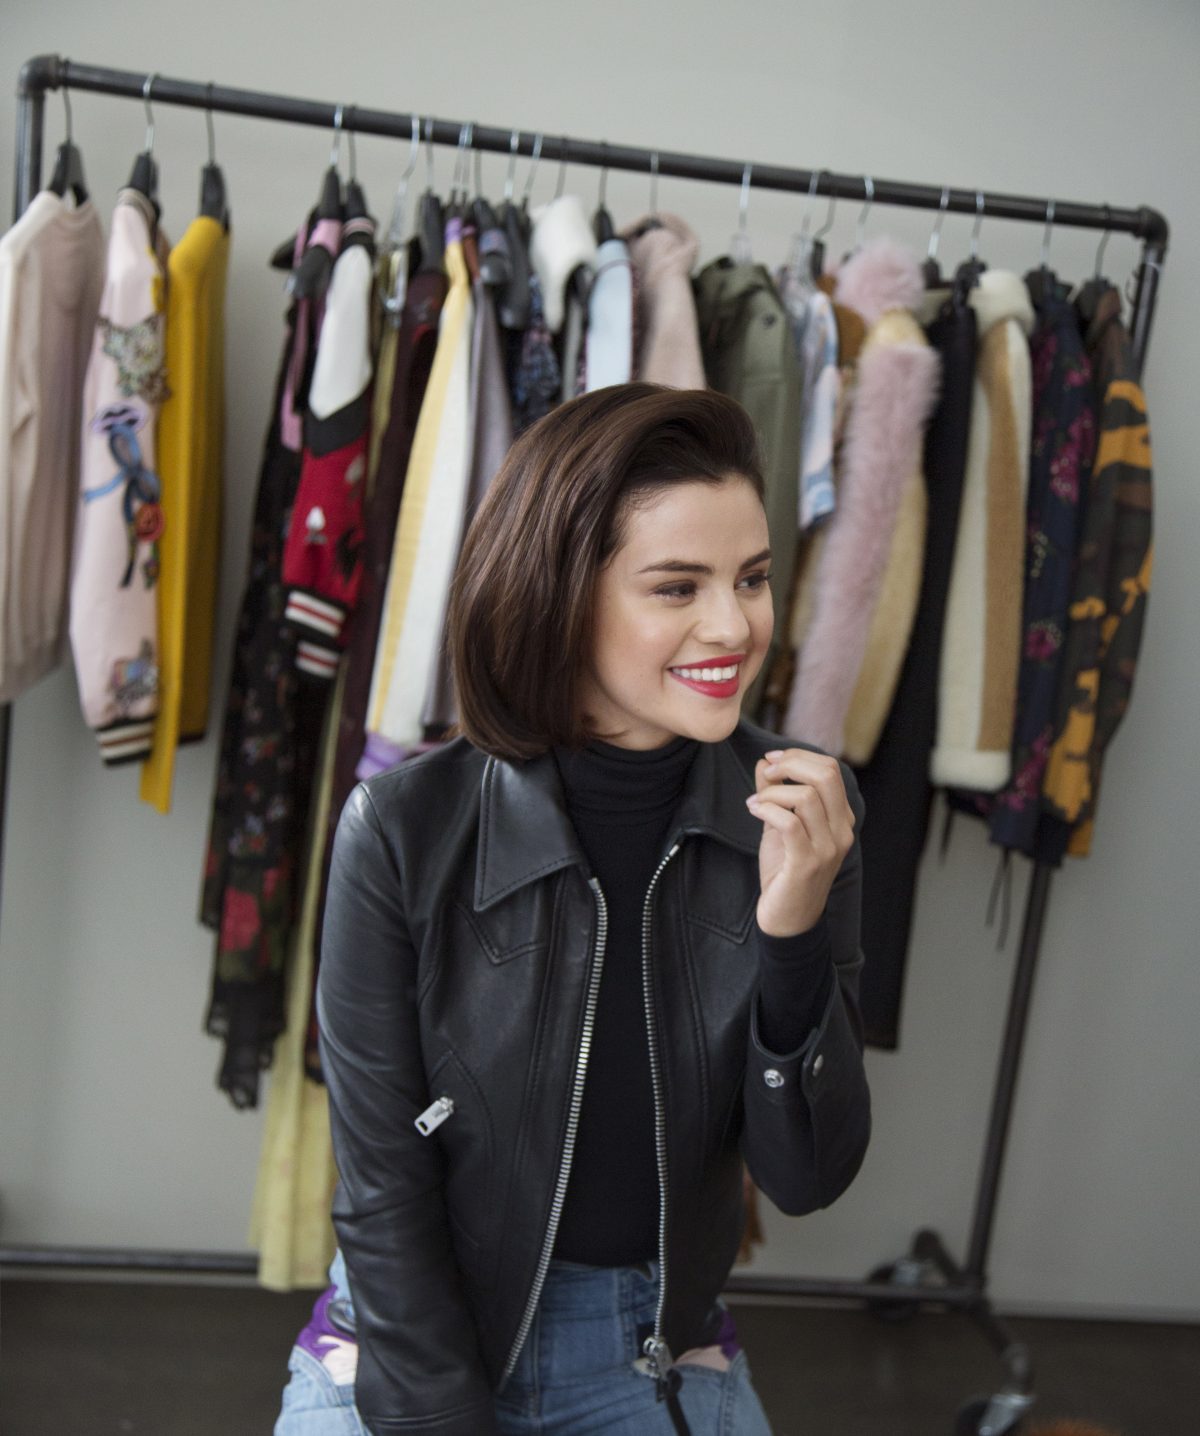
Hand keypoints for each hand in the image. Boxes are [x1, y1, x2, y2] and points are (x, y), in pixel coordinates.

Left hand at [746, 748, 856, 936]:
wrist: (787, 920)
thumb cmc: (785, 872)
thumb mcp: (780, 826)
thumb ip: (776, 794)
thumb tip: (765, 762)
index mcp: (841, 818)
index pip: (831, 769)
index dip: (799, 756)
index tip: (772, 759)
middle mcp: (842, 831)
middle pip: (825, 775)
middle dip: (790, 765)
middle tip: (766, 774)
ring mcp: (828, 848)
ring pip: (806, 797)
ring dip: (772, 793)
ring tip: (756, 803)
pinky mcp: (807, 864)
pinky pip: (789, 823)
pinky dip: (767, 810)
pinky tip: (754, 811)